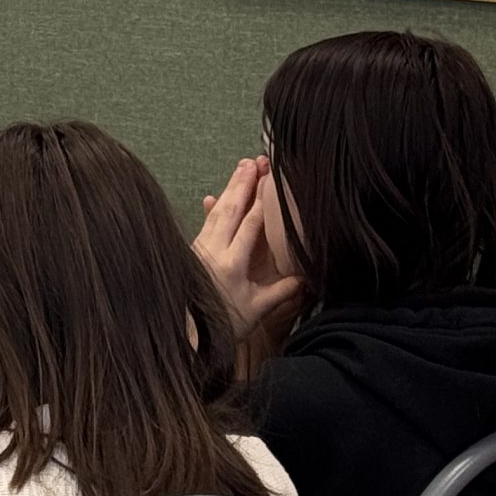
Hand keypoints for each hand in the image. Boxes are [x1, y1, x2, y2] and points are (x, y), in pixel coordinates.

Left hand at [194, 157, 304, 360]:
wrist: (186, 335)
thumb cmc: (223, 325)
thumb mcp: (258, 311)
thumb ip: (283, 292)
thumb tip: (309, 277)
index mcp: (232, 263)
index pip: (250, 225)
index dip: (262, 201)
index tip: (272, 180)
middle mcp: (213, 250)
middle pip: (231, 210)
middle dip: (244, 183)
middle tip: (255, 160)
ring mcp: (200, 248)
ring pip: (217, 212)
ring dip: (230, 189)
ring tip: (242, 168)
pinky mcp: (192, 252)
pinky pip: (205, 224)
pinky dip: (212, 209)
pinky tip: (212, 198)